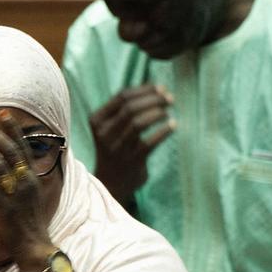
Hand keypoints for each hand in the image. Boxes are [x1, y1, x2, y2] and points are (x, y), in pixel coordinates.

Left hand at [0, 112, 54, 269]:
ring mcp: (17, 194)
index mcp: (31, 176)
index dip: (12, 129)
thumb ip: (17, 176)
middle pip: (9, 150)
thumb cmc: (26, 220)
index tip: (2, 113)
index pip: (22, 147)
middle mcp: (26, 181)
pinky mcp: (6, 208)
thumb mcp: (26, 193)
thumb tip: (6, 159)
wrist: (33, 247)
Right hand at [89, 85, 174, 204]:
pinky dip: (163, 131)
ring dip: (158, 113)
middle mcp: (104, 133)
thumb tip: (155, 88)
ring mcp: (116, 148)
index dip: (145, 90)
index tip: (162, 88)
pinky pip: (149, 143)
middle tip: (170, 99)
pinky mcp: (130, 162)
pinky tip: (173, 125)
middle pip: (130, 107)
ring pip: (138, 123)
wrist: (111, 183)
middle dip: (153, 100)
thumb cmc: (116, 148)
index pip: (122, 96)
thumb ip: (126, 109)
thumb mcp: (112, 127)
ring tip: (168, 112)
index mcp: (97, 120)